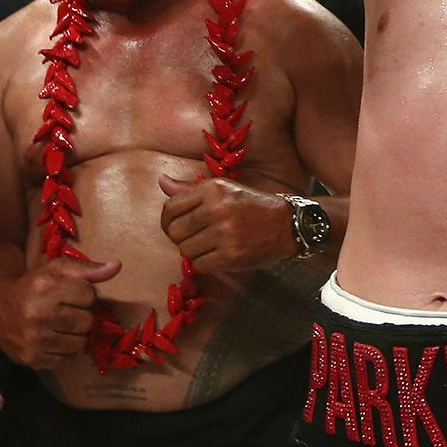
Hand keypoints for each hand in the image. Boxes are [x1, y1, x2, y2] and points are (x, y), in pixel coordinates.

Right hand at [0, 256, 120, 368]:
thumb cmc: (32, 286)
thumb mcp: (56, 269)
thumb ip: (87, 269)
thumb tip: (117, 266)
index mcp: (46, 287)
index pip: (89, 296)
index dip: (83, 294)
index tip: (70, 294)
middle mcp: (38, 314)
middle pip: (87, 321)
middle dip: (82, 316)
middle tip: (67, 311)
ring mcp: (35, 340)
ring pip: (80, 343)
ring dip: (76, 335)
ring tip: (62, 325)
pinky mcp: (33, 359)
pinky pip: (67, 359)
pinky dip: (65, 350)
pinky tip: (53, 339)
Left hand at [158, 175, 293, 272]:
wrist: (286, 224)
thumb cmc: (250, 204)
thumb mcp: (222, 189)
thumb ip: (189, 189)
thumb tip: (161, 181)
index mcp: (212, 189)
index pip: (170, 207)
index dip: (167, 220)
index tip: (174, 225)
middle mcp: (217, 209)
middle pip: (175, 231)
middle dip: (179, 237)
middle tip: (193, 237)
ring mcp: (224, 233)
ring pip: (185, 250)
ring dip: (193, 251)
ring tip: (207, 246)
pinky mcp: (231, 255)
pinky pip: (199, 265)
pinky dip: (204, 263)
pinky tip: (215, 255)